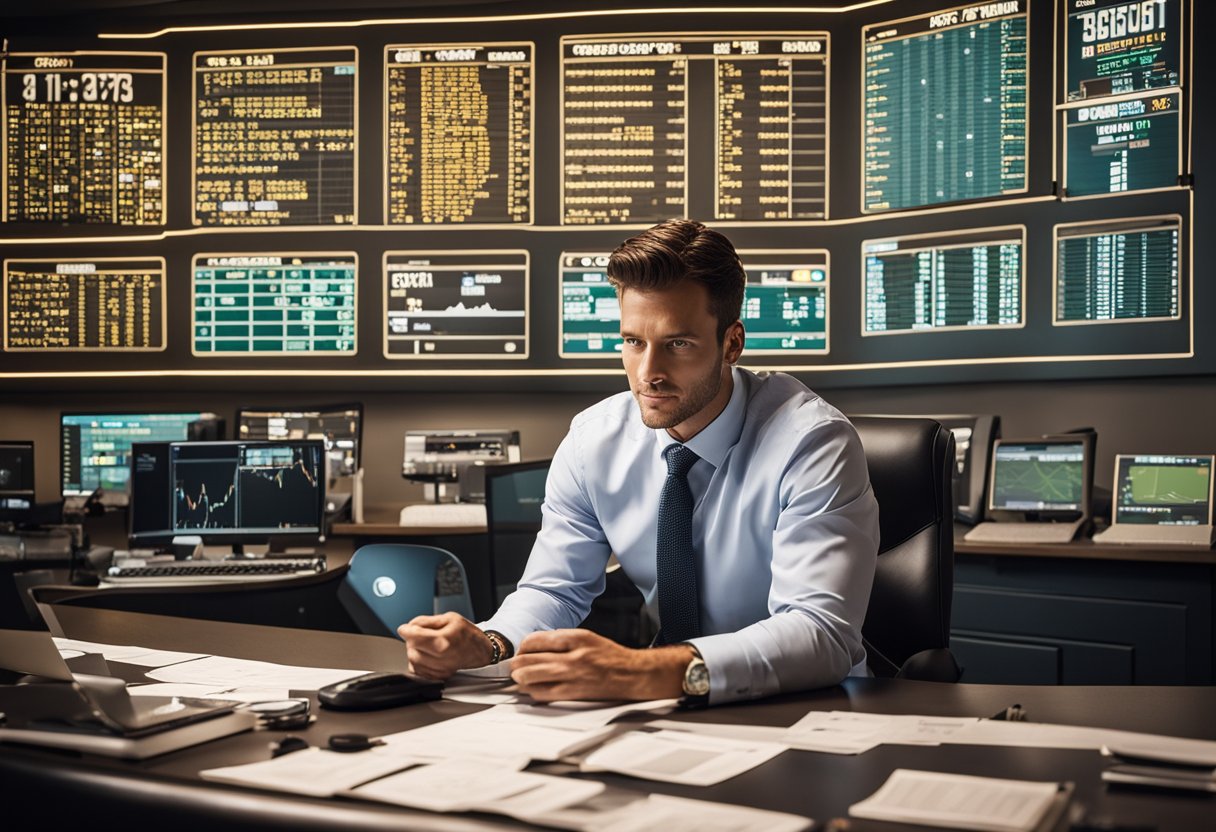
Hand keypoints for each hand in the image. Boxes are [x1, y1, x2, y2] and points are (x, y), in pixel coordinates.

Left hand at [397, 612, 493, 679]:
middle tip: (418, 634)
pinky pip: (418, 671)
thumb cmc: (468, 634)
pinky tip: (425, 655)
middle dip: (411, 640)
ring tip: (423, 644)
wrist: (481, 650)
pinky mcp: (439, 676)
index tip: (404, 628)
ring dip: (414, 651)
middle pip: (411, 649)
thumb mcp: (450, 618)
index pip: (414, 637)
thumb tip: (410, 625)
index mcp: (444, 640)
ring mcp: (441, 669)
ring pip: (413, 662)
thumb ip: (427, 621)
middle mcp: (442, 657)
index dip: (406, 630)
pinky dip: (417, 663)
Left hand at [510, 629, 692, 701]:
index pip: (534, 640)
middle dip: (516, 664)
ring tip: (521, 677)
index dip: (522, 647)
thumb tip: (534, 645)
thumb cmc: (609, 656)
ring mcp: (571, 676)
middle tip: (516, 666)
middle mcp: (572, 656)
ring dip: (520, 678)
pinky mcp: (573, 694)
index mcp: (575, 638)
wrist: (631, 674)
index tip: (522, 651)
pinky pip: (541, 694)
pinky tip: (534, 689)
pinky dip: (532, 691)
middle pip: (527, 659)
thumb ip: (561, 640)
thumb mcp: (587, 637)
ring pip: (529, 677)